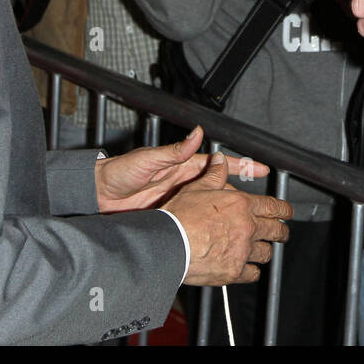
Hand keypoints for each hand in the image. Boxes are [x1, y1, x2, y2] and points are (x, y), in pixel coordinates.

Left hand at [94, 125, 268, 213]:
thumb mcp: (148, 159)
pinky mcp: (172, 213)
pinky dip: (211, 222)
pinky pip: (196, 216)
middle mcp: (185, 181)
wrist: (99, 195)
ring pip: (212, 203)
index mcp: (182, 164)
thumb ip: (174, 150)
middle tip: (264, 202)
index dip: (241, 166)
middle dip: (244, 192)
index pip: (218, 164)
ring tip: (250, 219)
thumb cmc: (119, 172)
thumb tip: (197, 133)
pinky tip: (222, 230)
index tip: (262, 168)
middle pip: (221, 186)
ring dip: (230, 209)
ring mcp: (180, 198)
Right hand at [163, 152, 292, 285]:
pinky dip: (252, 271)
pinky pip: (253, 273)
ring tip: (262, 250)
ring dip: (265, 250)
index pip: (273, 206)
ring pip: (267, 253)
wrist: (169, 245)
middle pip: (276, 230)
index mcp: (241, 205)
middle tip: (281, 232)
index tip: (287, 212)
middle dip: (281, 231)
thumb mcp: (197, 188)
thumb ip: (214, 175)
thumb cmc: (180, 217)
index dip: (284, 209)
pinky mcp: (235, 271)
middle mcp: (247, 227)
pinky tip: (247, 268)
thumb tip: (221, 160)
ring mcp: (242, 251)